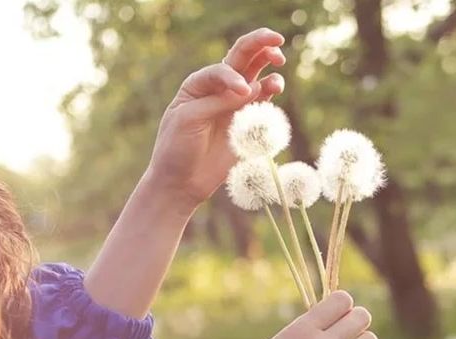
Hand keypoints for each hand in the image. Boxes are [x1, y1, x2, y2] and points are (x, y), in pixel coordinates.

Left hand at [142, 28, 286, 211]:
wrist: (182, 182)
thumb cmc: (177, 148)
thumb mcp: (189, 119)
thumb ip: (218, 102)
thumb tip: (252, 88)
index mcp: (198, 84)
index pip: (221, 69)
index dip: (233, 75)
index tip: (242, 91)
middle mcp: (218, 90)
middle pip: (242, 59)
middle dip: (259, 45)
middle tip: (276, 39)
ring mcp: (235, 105)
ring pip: (257, 76)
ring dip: (269, 65)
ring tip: (279, 64)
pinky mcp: (248, 123)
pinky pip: (264, 102)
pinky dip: (272, 92)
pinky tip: (276, 87)